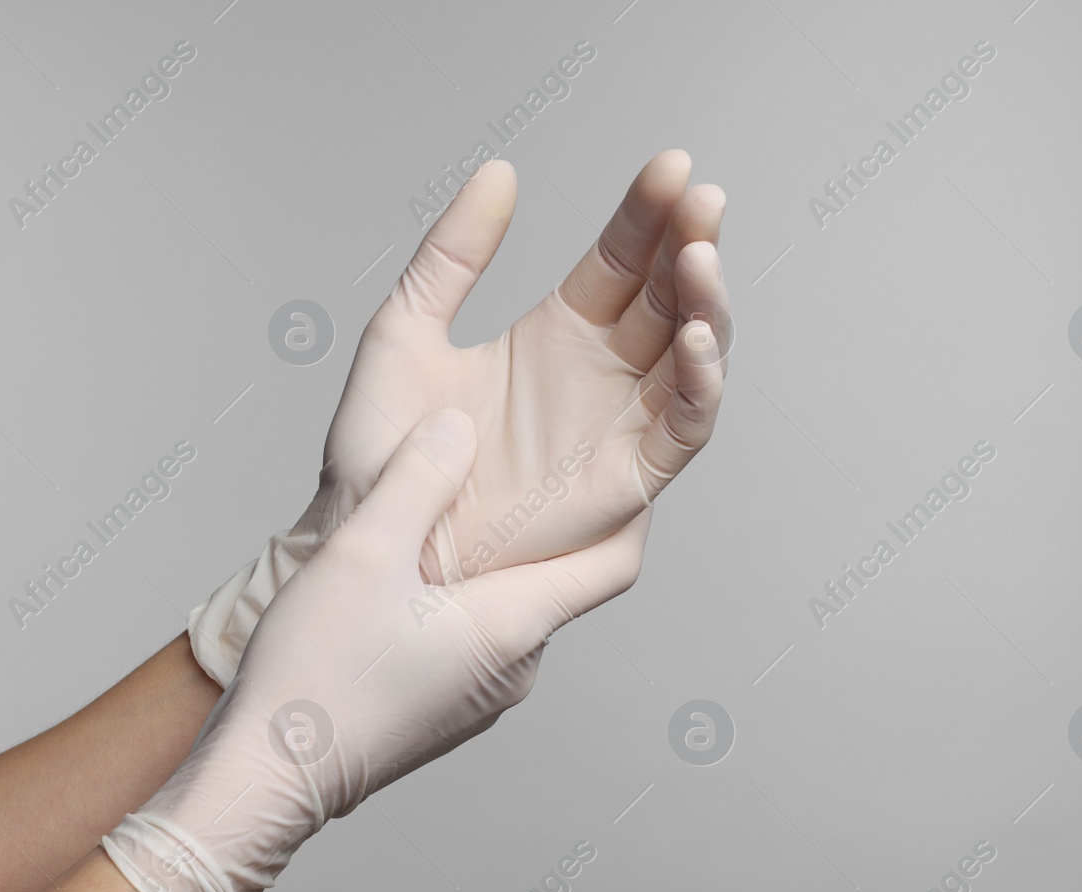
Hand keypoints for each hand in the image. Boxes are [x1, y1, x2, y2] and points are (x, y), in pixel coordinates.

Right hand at [107, 410, 651, 891]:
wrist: (265, 781)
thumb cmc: (313, 678)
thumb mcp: (362, 555)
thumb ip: (415, 482)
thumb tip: (457, 428)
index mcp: (511, 628)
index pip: (612, 565)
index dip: (629, 510)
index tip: (618, 462)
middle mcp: (513, 669)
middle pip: (560, 582)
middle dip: (549, 525)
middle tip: (524, 464)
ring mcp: (481, 696)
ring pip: (512, 609)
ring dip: (498, 561)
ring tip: (460, 507)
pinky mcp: (446, 709)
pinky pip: (477, 639)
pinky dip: (465, 597)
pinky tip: (415, 570)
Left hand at [187, 151, 729, 685]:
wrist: (374, 536)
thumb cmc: (382, 452)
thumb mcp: (406, 329)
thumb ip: (453, 254)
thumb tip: (500, 174)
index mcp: (559, 332)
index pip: (623, 259)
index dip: (649, 213)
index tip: (670, 166)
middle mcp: (600, 375)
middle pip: (668, 298)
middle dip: (692, 245)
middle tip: (701, 199)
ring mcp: (617, 427)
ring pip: (688, 358)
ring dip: (707, 308)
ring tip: (701, 260)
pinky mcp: (624, 482)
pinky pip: (680, 431)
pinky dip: (700, 387)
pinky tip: (697, 342)